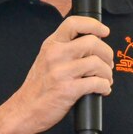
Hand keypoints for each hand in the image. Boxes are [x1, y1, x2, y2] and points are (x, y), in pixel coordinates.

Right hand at [8, 16, 112, 131]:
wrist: (25, 110)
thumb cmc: (38, 87)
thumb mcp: (46, 59)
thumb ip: (65, 49)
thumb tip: (93, 45)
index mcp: (51, 45)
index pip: (74, 23)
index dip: (94, 25)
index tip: (104, 32)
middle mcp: (56, 55)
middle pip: (92, 42)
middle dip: (107, 54)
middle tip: (108, 64)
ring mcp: (61, 72)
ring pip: (97, 63)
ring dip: (107, 73)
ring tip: (105, 79)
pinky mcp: (68, 90)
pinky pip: (96, 83)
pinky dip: (104, 86)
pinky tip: (102, 90)